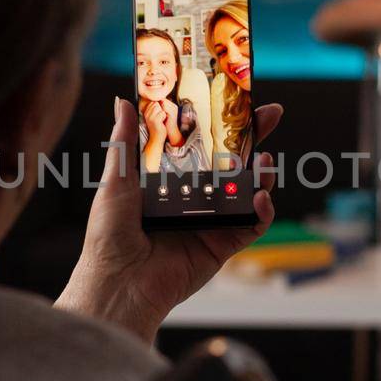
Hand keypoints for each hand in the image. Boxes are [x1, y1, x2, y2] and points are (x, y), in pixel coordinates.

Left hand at [56, 97, 281, 345]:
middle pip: (232, 161)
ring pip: (247, 190)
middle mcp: (194, 197)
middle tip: (271, 115)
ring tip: (265, 161)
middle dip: (254, 137)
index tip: (237, 97)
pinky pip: (251, 225)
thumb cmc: (109, 236)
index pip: (202, 143)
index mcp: (170, 179)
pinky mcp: (222, 244)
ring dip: (262, 173)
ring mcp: (211, 220)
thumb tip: (122, 100)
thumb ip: (124, 141)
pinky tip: (259, 198)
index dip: (221, 121)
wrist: (119, 283)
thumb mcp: (115, 180)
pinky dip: (261, 211)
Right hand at [143, 100, 168, 140]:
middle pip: (157, 103)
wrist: (157, 138)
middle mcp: (147, 114)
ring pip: (160, 108)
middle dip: (161, 109)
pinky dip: (164, 117)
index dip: (159, 106)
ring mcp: (150, 117)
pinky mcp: (155, 120)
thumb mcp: (154, 117)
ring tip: (160, 120)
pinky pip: (163, 113)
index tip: (158, 114)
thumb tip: (160, 101)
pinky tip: (161, 122)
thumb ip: (155, 109)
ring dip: (163, 113)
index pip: (153, 102)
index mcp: (146, 112)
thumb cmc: (158, 127)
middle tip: (159, 118)